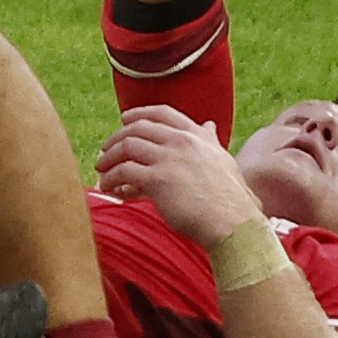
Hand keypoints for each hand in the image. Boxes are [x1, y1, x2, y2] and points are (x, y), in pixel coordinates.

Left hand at [94, 106, 263, 249]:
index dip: (140, 113)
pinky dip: (112, 179)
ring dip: (109, 159)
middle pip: (138, 129)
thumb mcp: (224, 160)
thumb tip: (209, 125)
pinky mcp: (157, 179)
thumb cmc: (231, 200)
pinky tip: (109, 189)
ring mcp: (169, 158)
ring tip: (102, 170)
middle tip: (106, 150)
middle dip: (117, 138)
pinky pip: (124, 172)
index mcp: (197, 135)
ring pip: (126, 147)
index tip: (125, 119)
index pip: (162, 113)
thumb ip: (211, 142)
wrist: (235, 224)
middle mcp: (182, 141)